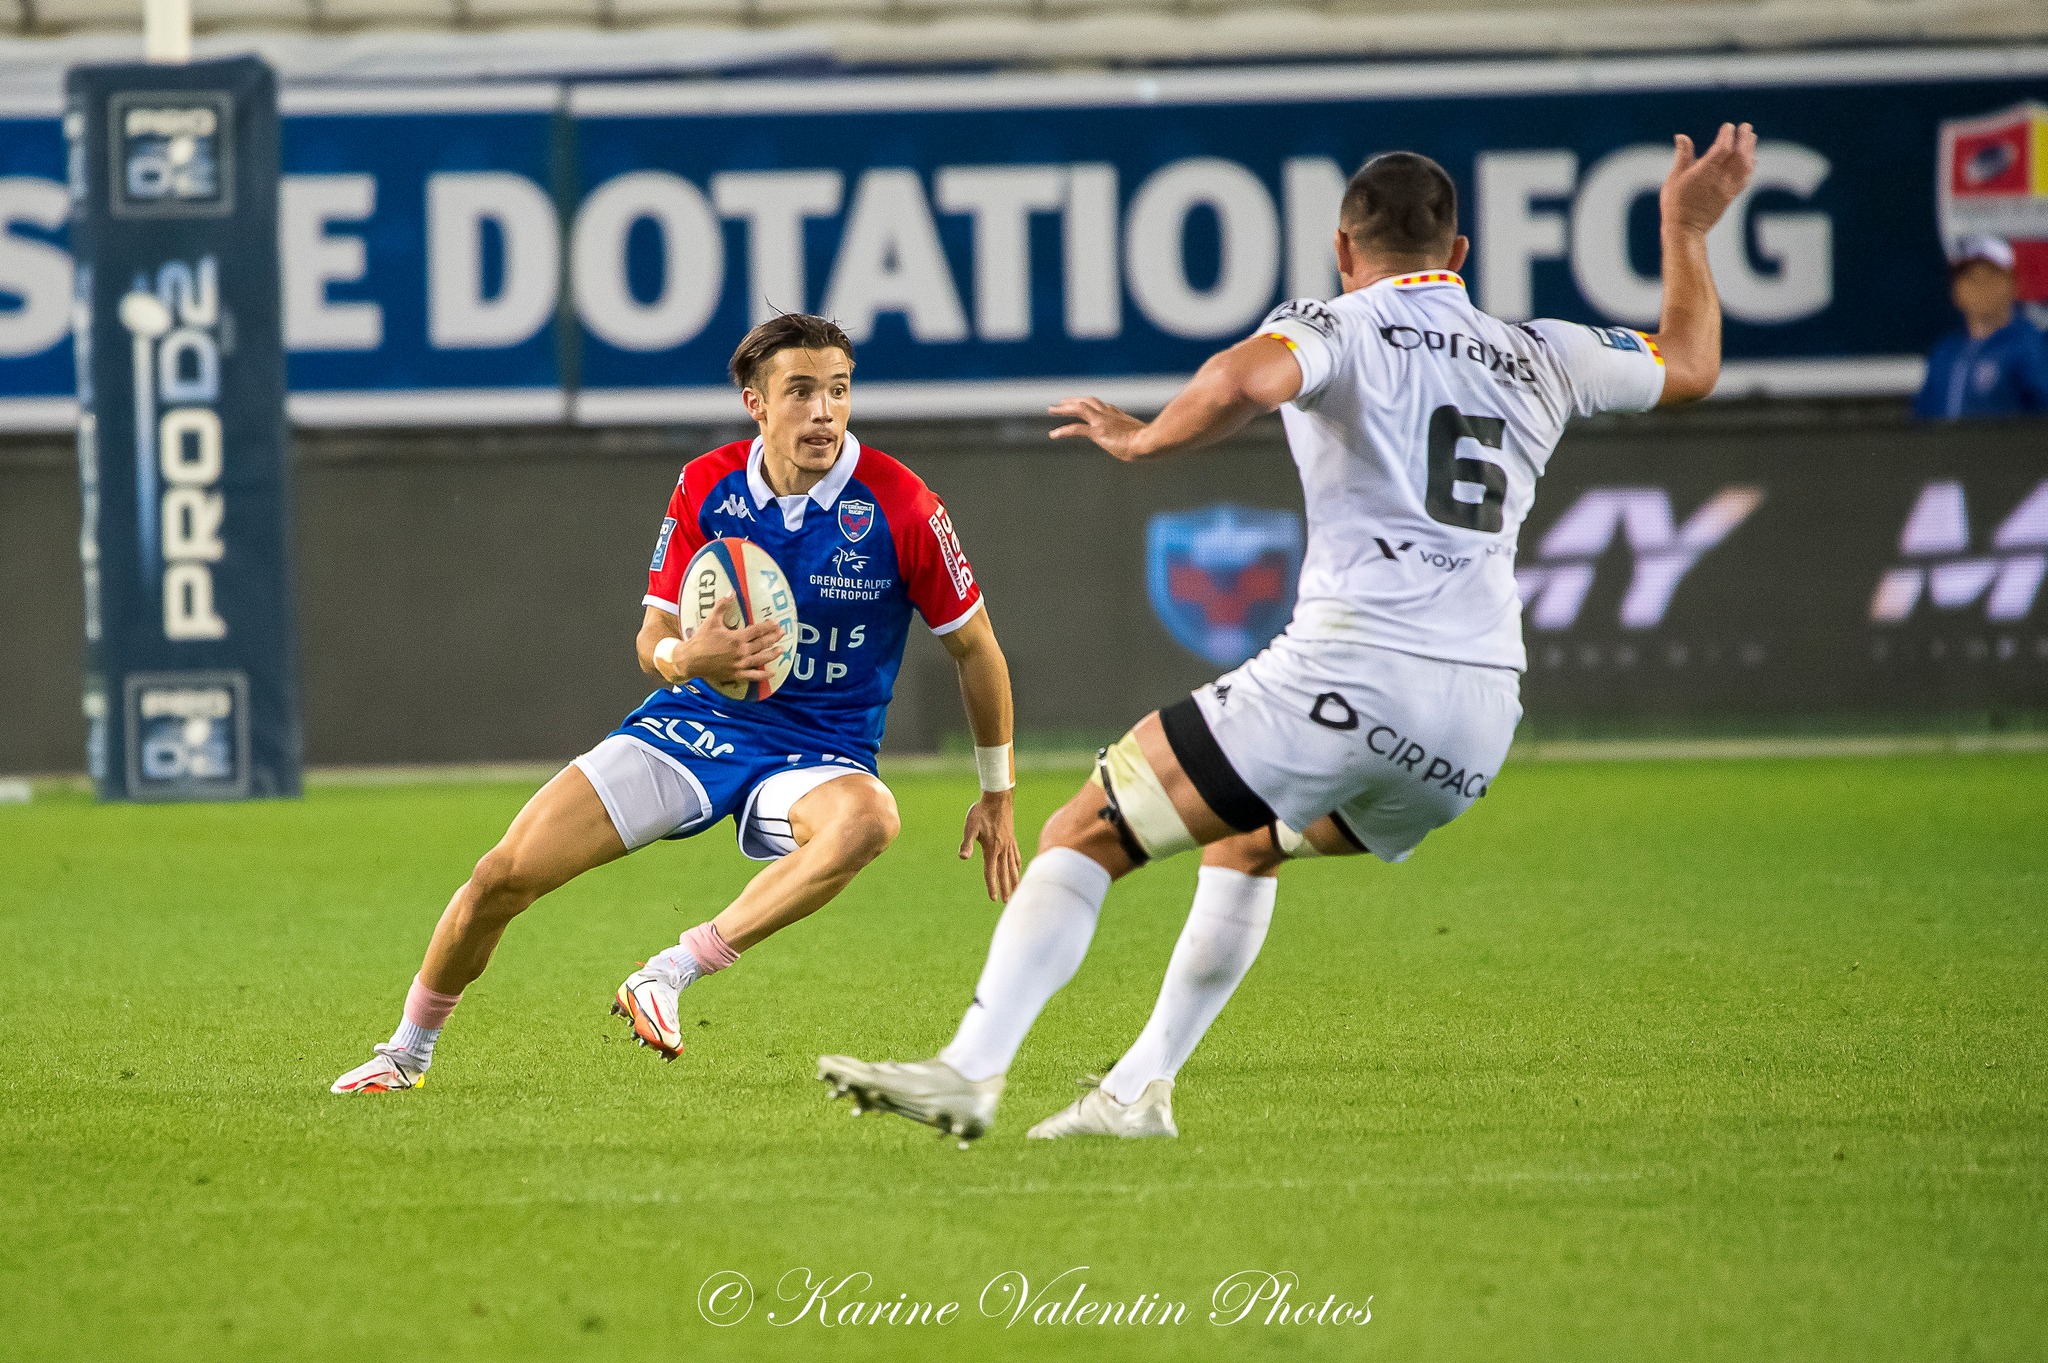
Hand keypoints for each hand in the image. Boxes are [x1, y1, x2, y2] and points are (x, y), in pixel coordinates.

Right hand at [664, 594, 784, 685]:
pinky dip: (764, 675)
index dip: (768, 626)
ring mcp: (740, 664)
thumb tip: (731, 591)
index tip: (776, 623)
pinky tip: (772, 672)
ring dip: (773, 653)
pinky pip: (753, 676)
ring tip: (782, 649)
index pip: (757, 630)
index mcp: (737, 638)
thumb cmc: (700, 640)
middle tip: (783, 633)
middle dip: (773, 637)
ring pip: (761, 659)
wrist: (690, 660)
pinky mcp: (736, 675)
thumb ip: (722, 606)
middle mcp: (741, 652)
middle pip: (762, 643)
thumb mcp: (711, 620)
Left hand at [959, 790, 1021, 901]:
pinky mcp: (1011, 838)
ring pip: (1013, 866)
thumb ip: (967, 843)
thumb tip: (962, 857)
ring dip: (1014, 879)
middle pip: (1004, 872)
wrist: (998, 797)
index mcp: (992, 849)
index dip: (992, 886)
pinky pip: (1016, 855)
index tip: (993, 899)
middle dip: (1006, 888)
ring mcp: (1009, 844)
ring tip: (1017, 890)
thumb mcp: (970, 827)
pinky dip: (1017, 864)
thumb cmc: (981, 812)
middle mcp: (1002, 849)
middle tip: (1007, 901)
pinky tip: (1018, 868)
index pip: (991, 872)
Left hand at [1050, 397, 1148, 460]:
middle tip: (1061, 402)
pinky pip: (1075, 429)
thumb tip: (1147, 444)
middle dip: (1073, 400)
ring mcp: (1102, 421)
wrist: (1149, 442)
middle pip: (1087, 401)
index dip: (1089, 403)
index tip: (1082, 403)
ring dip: (1063, 408)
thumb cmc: (1151, 443)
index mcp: (1119, 415)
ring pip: (1078, 409)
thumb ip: (1140, 437)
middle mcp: (1108, 414)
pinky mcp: (1097, 432)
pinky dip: (1063, 430)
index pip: (1101, 405)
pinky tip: (1053, 434)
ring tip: (1051, 409)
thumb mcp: (1145, 437)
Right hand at [1661, 121, 1757, 237]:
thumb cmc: (1675, 203)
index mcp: (1704, 173)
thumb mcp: (1674, 178)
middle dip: (1744, 138)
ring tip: (1751, 138)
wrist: (1685, 229)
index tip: (1728, 126)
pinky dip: (1750, 166)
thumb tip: (1681, 136)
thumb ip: (1682, 156)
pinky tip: (1752, 160)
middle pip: (1738, 154)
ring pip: (1745, 165)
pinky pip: (1745, 178)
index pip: (1722, 148)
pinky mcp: (1730, 196)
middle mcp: (1719, 179)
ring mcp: (1727, 188)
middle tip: (1745, 126)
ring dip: (1750, 150)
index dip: (1727, 135)